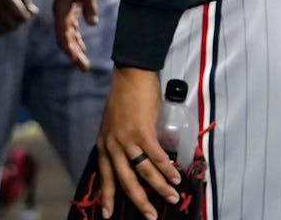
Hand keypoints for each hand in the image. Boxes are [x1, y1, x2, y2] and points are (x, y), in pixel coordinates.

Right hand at [54, 0, 102, 70]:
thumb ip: (90, 6)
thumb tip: (91, 24)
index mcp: (61, 8)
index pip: (63, 35)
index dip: (70, 50)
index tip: (79, 63)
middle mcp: (60, 11)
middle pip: (64, 38)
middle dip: (73, 54)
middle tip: (84, 68)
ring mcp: (65, 9)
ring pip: (67, 34)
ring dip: (75, 47)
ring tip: (84, 62)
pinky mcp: (71, 6)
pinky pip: (71, 27)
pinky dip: (76, 37)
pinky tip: (82, 46)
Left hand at [97, 67, 181, 219]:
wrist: (130, 75)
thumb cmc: (124, 98)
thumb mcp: (113, 124)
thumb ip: (120, 143)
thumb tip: (134, 161)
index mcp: (104, 143)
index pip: (105, 175)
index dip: (107, 196)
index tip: (108, 215)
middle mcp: (112, 143)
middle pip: (125, 180)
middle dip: (139, 200)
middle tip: (151, 216)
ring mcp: (126, 138)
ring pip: (143, 171)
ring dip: (160, 186)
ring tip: (172, 197)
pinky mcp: (141, 130)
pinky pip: (155, 156)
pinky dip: (167, 168)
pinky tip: (176, 176)